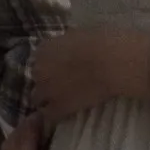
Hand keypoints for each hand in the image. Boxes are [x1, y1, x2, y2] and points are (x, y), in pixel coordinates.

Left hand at [30, 28, 149, 123]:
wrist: (111, 62)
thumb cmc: (101, 41)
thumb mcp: (79, 34)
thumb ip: (66, 43)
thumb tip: (68, 48)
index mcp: (44, 49)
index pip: (39, 60)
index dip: (49, 66)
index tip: (59, 69)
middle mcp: (39, 69)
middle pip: (37, 79)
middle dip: (47, 82)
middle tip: (63, 84)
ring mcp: (46, 90)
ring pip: (38, 99)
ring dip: (47, 100)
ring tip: (62, 101)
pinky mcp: (58, 108)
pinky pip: (49, 115)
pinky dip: (54, 115)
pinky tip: (64, 114)